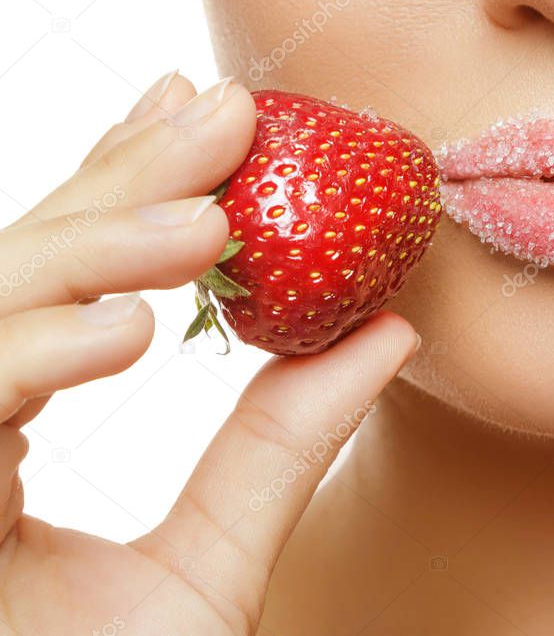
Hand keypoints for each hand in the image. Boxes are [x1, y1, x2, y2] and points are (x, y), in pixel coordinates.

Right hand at [0, 73, 418, 634]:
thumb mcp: (213, 562)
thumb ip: (280, 447)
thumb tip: (391, 333)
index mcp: (1, 431)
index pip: (58, 281)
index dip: (121, 186)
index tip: (204, 117)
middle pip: (19, 268)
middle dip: (115, 183)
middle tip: (222, 114)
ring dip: (85, 252)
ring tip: (203, 227)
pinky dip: (25, 353)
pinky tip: (123, 336)